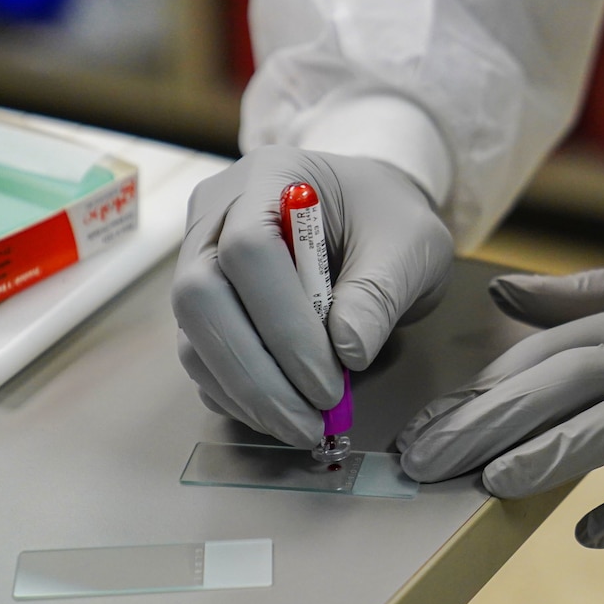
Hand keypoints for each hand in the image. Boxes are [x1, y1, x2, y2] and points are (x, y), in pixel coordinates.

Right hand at [172, 147, 452, 444]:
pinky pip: (199, 354)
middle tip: (308, 423)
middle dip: (254, 372)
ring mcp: (200, 256)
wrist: (371, 215)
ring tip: (301, 426)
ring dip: (244, 392)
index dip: (284, 325)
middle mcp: (218, 213)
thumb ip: (379, 292)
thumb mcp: (411, 245)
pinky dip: (235, 393)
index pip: (248, 249)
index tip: (329, 383)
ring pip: (192, 333)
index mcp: (269, 177)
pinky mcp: (202, 303)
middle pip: (199, 295)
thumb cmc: (388, 220)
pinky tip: (279, 413)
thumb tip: (346, 352)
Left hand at [396, 249, 603, 546]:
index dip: (481, 391)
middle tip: (421, 464)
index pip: (546, 355)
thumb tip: (508, 296)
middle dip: (487, 425)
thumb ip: (593, 293)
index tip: (424, 426)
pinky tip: (591, 531)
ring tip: (488, 484)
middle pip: (565, 387)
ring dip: (552, 452)